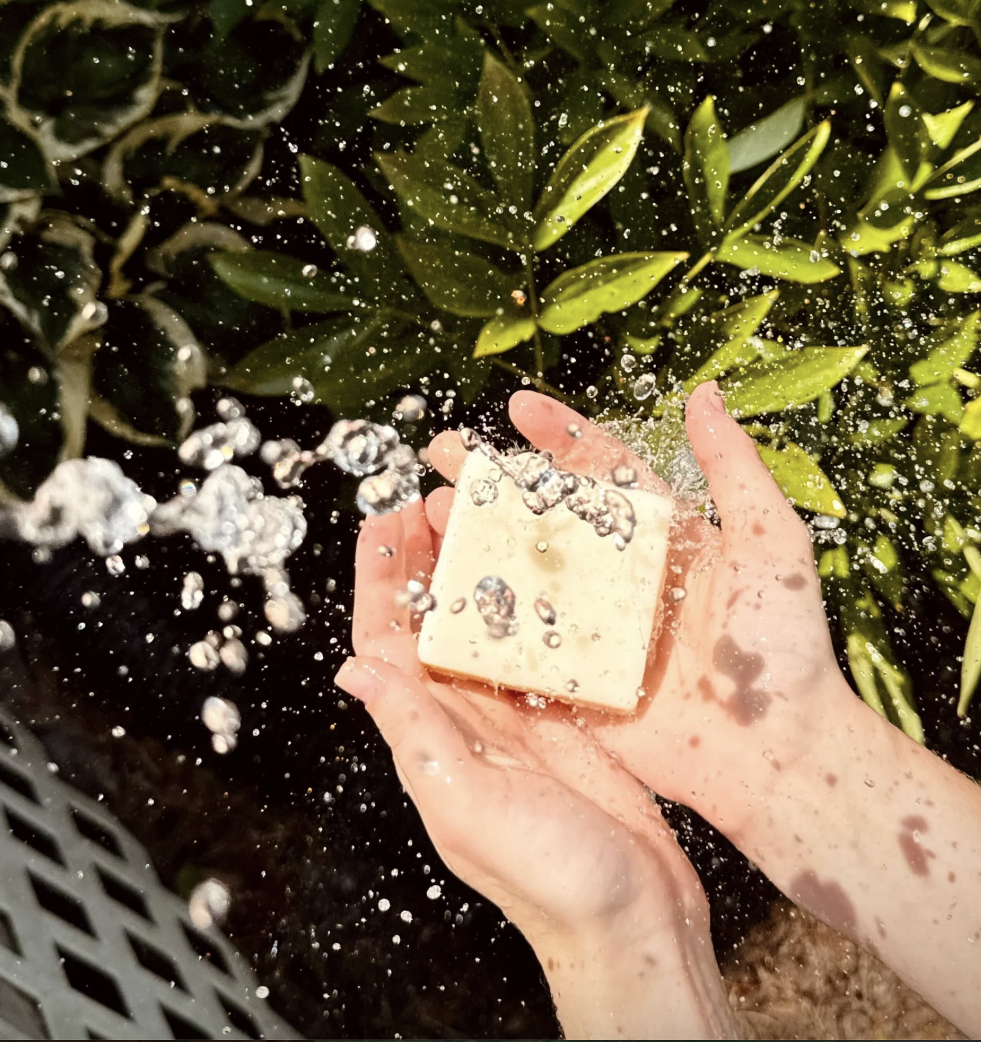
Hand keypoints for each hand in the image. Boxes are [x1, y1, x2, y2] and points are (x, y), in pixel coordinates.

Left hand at [338, 497, 735, 1038]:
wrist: (635, 924)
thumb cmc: (553, 881)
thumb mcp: (469, 804)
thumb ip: (418, 736)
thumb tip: (355, 671)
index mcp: (433, 738)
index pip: (386, 644)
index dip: (379, 582)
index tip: (382, 521)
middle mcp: (468, 721)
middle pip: (432, 623)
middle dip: (425, 560)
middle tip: (434, 497)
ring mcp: (519, 718)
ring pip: (486, 626)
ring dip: (478, 570)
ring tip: (485, 516)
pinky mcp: (568, 718)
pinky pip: (540, 647)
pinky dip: (536, 603)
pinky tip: (548, 567)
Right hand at [428, 381, 850, 845]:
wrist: (778, 756)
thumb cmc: (786, 648)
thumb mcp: (769, 540)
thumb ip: (732, 466)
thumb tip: (705, 394)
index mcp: (662, 536)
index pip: (602, 470)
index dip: (559, 436)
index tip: (518, 407)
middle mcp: (620, 576)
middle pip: (544, 515)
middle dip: (492, 481)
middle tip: (443, 452)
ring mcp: (593, 628)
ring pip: (520, 573)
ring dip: (473, 541)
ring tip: (430, 511)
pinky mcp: (575, 682)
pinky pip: (516, 645)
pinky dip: (478, 619)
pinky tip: (438, 592)